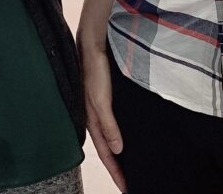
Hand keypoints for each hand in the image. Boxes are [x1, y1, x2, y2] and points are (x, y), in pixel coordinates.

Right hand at [80, 46, 126, 191]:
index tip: (128, 188)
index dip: (117, 172)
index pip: (106, 154)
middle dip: (117, 167)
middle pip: (108, 149)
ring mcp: (99, 107)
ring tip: (130, 165)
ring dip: (118, 153)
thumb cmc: (94, 70)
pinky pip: (112, 124)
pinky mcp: (104, 99)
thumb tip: (118, 151)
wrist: (92, 43)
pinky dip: (118, 136)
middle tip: (130, 182)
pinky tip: (126, 137)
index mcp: (91, 119)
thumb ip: (109, 125)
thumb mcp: (101, 99)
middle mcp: (94, 116)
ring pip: (110, 137)